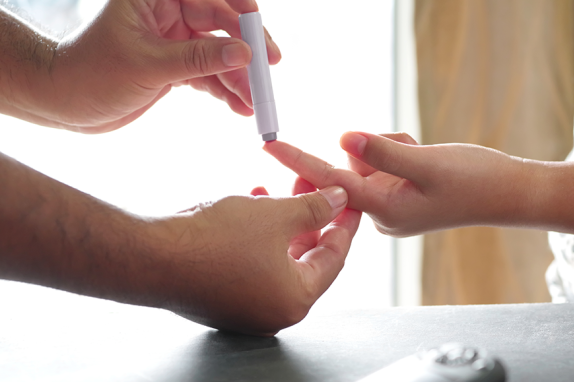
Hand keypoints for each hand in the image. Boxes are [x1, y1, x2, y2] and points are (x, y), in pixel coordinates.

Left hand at [25, 0, 280, 132]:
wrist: (65, 103)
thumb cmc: (92, 74)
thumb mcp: (148, 66)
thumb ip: (198, 60)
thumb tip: (245, 55)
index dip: (239, 12)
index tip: (260, 37)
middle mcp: (169, 11)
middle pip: (222, 24)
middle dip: (246, 52)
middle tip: (268, 73)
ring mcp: (175, 38)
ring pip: (219, 53)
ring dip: (239, 78)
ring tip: (255, 104)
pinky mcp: (177, 63)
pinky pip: (210, 73)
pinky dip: (225, 90)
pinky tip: (240, 107)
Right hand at [149, 180, 360, 335]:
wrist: (151, 257)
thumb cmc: (214, 242)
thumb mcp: (275, 216)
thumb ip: (314, 208)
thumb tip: (337, 199)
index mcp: (295, 299)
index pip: (334, 257)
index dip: (344, 223)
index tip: (350, 201)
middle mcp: (273, 311)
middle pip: (306, 258)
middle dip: (310, 218)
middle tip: (315, 188)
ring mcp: (246, 308)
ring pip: (277, 257)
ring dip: (281, 222)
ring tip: (280, 189)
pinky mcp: (223, 297)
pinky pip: (253, 262)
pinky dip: (258, 235)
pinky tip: (251, 202)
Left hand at [264, 132, 531, 236]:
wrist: (507, 193)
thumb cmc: (474, 182)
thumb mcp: (428, 163)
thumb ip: (384, 153)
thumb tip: (343, 139)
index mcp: (384, 212)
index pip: (331, 185)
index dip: (300, 163)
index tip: (269, 145)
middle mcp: (380, 212)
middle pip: (349, 171)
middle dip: (370, 153)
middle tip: (405, 149)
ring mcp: (389, 203)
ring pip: (366, 161)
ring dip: (388, 148)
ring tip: (421, 152)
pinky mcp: (398, 193)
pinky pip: (381, 163)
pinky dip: (396, 151)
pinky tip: (421, 155)